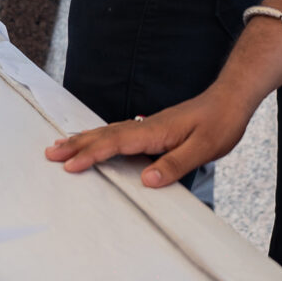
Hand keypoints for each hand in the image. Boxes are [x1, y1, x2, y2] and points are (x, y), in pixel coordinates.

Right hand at [45, 87, 253, 188]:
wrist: (231, 100)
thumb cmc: (220, 123)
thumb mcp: (203, 148)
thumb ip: (175, 165)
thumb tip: (147, 181)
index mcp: (155, 132)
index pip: (116, 143)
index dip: (91, 155)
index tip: (70, 165)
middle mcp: (146, 126)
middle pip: (104, 135)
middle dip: (76, 145)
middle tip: (50, 153)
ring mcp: (148, 126)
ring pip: (108, 133)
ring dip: (84, 140)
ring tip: (61, 146)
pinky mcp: (153, 128)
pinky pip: (119, 134)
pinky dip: (100, 138)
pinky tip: (94, 141)